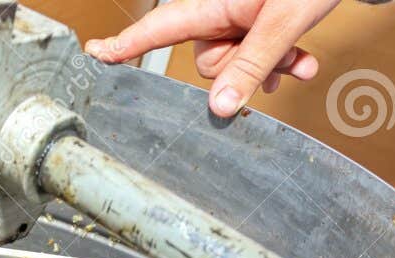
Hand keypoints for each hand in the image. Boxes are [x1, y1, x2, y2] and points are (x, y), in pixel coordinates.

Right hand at [85, 0, 341, 117]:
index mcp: (211, 4)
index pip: (158, 28)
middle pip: (207, 63)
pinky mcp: (255, 26)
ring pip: (234, 66)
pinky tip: (301, 59)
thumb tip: (219, 109)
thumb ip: (250, 66)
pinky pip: (253, 60)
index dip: (124, 44)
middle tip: (280, 54)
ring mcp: (236, 21)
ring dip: (268, 66)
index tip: (93, 54)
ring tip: (298, 55)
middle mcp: (217, 13)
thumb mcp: (282, 25)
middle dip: (244, 68)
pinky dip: (278, 62)